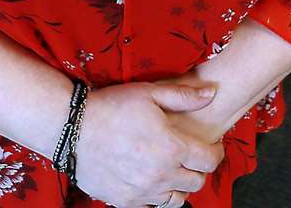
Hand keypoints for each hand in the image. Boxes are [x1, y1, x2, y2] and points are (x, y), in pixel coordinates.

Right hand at [72, 82, 222, 207]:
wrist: (73, 129)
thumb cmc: (112, 107)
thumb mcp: (149, 93)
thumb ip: (184, 95)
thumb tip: (212, 94)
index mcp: (172, 148)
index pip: (210, 161)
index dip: (216, 152)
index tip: (212, 146)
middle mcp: (162, 175)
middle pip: (197, 182)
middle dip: (198, 168)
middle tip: (190, 156)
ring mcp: (143, 192)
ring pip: (177, 199)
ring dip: (179, 185)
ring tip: (170, 169)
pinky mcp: (126, 201)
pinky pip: (152, 205)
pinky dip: (157, 194)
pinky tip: (149, 178)